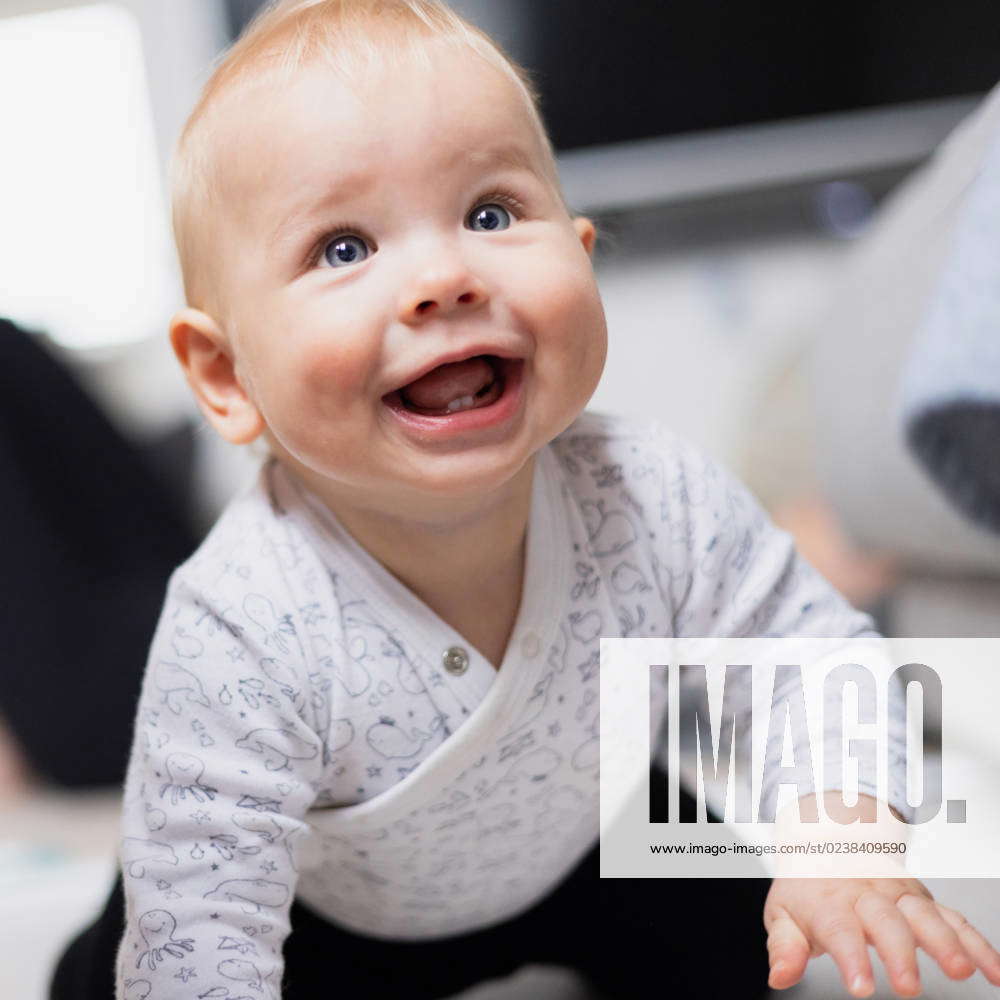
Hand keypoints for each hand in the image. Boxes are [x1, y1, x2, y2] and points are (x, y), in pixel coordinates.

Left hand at [764, 876, 999, 996]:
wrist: (828, 841)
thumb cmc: (808, 888)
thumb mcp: (783, 914)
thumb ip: (784, 946)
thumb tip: (779, 974)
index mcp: (830, 901)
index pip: (839, 929)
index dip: (850, 957)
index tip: (860, 986)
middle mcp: (868, 895)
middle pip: (886, 921)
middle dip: (900, 953)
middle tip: (907, 986)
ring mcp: (900, 896)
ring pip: (925, 915)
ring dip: (945, 942)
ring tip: (958, 970)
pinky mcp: (924, 902)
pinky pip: (956, 920)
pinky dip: (977, 944)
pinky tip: (993, 972)